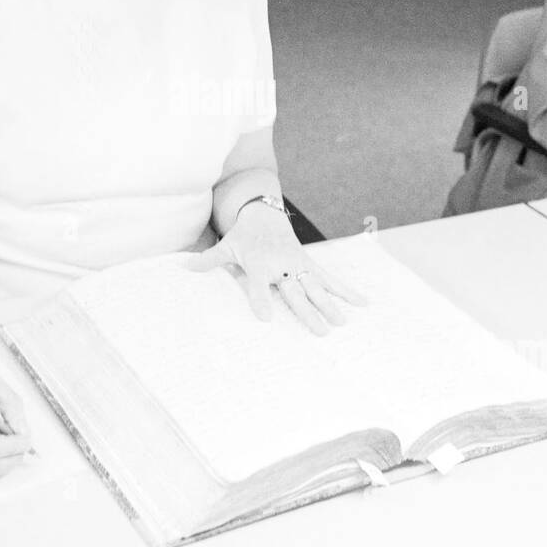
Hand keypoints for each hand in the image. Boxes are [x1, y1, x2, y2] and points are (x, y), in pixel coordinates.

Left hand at [191, 203, 365, 334]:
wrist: (264, 214)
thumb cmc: (243, 237)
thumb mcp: (225, 246)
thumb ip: (208, 261)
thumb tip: (183, 268)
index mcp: (259, 263)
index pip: (259, 284)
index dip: (261, 300)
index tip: (265, 319)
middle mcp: (281, 265)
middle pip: (295, 291)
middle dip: (308, 311)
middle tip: (320, 332)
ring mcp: (298, 264)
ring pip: (316, 287)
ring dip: (330, 304)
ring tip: (342, 323)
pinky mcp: (309, 264)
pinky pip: (329, 278)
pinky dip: (346, 290)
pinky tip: (363, 302)